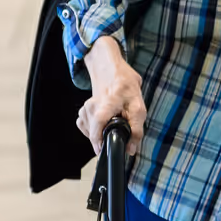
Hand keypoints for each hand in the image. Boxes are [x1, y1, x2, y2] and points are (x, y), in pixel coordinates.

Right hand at [76, 34, 147, 155]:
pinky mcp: (83, 111)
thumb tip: (131, 150)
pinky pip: (84, 127)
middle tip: (118, 133)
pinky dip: (93, 129)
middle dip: (105, 139)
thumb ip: (136, 130)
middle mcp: (90, 109)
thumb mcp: (138, 107)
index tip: (107, 151)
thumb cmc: (125, 85)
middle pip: (93, 135)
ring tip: (111, 125)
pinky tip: (103, 123)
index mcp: (104, 107)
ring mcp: (85, 109)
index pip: (96, 132)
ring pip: (89, 132)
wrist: (111, 69)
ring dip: (100, 134)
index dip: (101, 145)